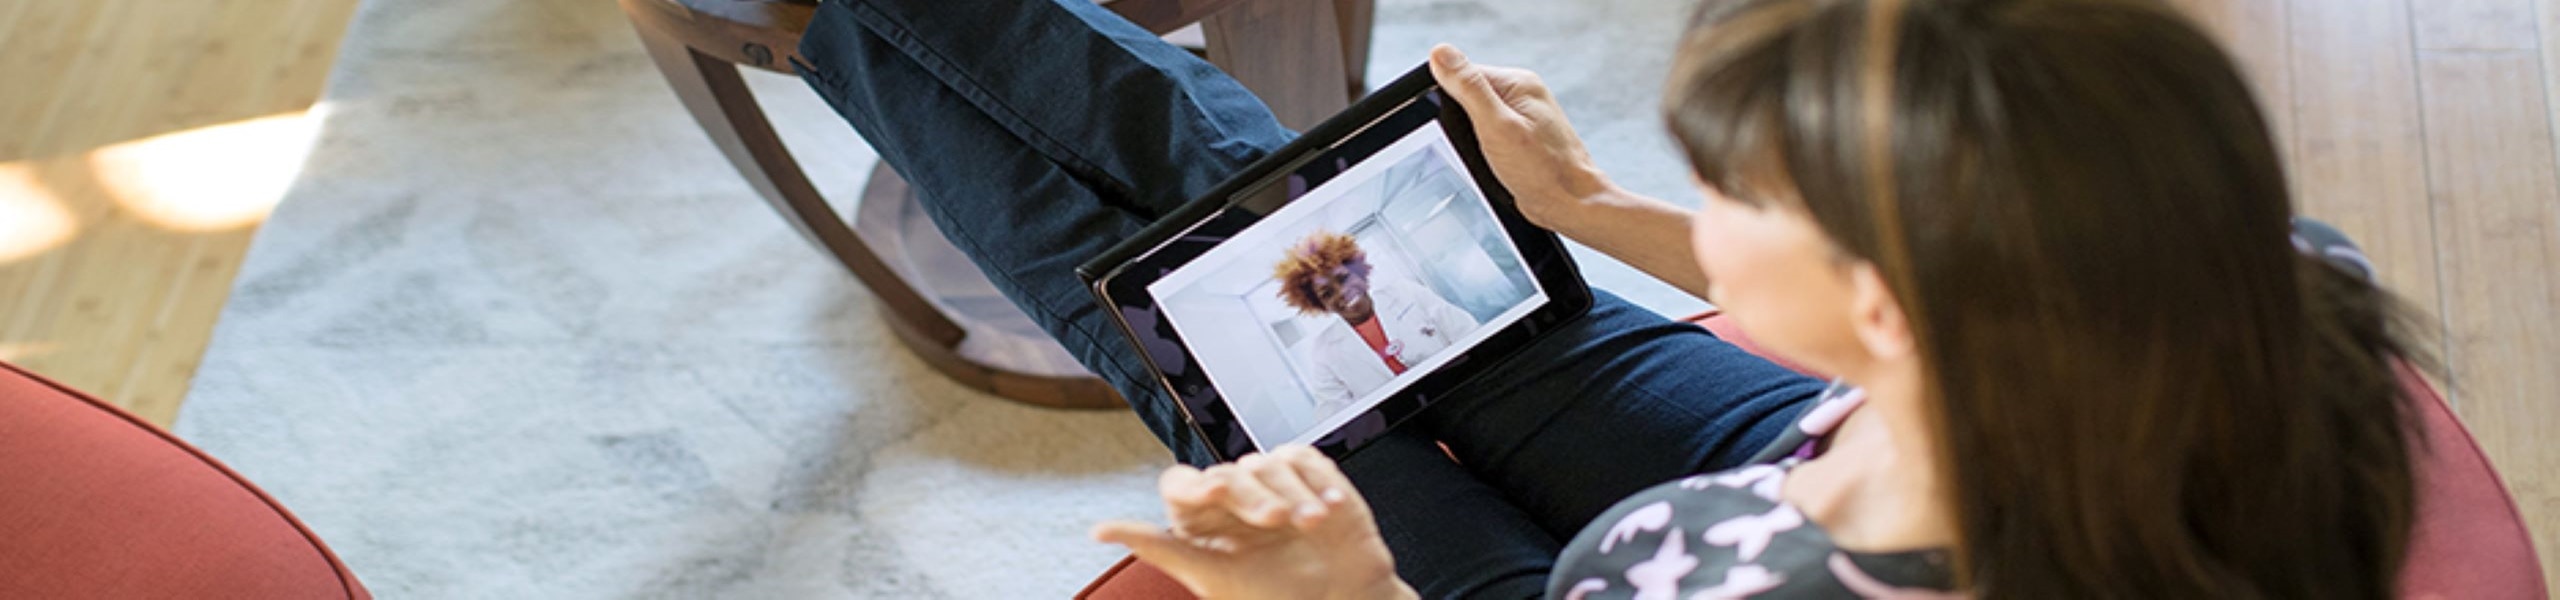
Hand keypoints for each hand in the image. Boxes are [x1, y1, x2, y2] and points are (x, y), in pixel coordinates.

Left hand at [1092, 446, 1414, 599]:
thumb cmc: (1275, 597)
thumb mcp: (1211, 577)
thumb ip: (1158, 548)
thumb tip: (1099, 530)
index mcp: (1202, 521)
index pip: (1180, 484)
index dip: (1194, 487)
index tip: (1213, 496)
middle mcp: (1232, 498)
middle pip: (1227, 473)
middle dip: (1254, 497)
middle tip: (1277, 522)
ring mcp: (1271, 483)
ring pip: (1267, 464)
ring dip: (1293, 495)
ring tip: (1312, 525)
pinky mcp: (1309, 474)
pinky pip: (1304, 459)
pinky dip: (1317, 482)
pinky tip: (1329, 510)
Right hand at [1427, 44, 1615, 231]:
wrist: (1570, 205)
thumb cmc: (1543, 170)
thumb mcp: (1497, 125)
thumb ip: (1468, 88)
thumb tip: (1440, 53)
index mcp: (1518, 82)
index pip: (1464, 74)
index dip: (1451, 102)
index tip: (1460, 127)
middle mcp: (1522, 95)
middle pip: (1469, 98)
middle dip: (1463, 125)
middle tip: (1480, 146)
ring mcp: (1523, 117)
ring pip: (1477, 121)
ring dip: (1474, 141)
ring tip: (1492, 158)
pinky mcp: (1521, 138)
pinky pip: (1488, 137)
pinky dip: (1484, 152)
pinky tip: (1496, 165)